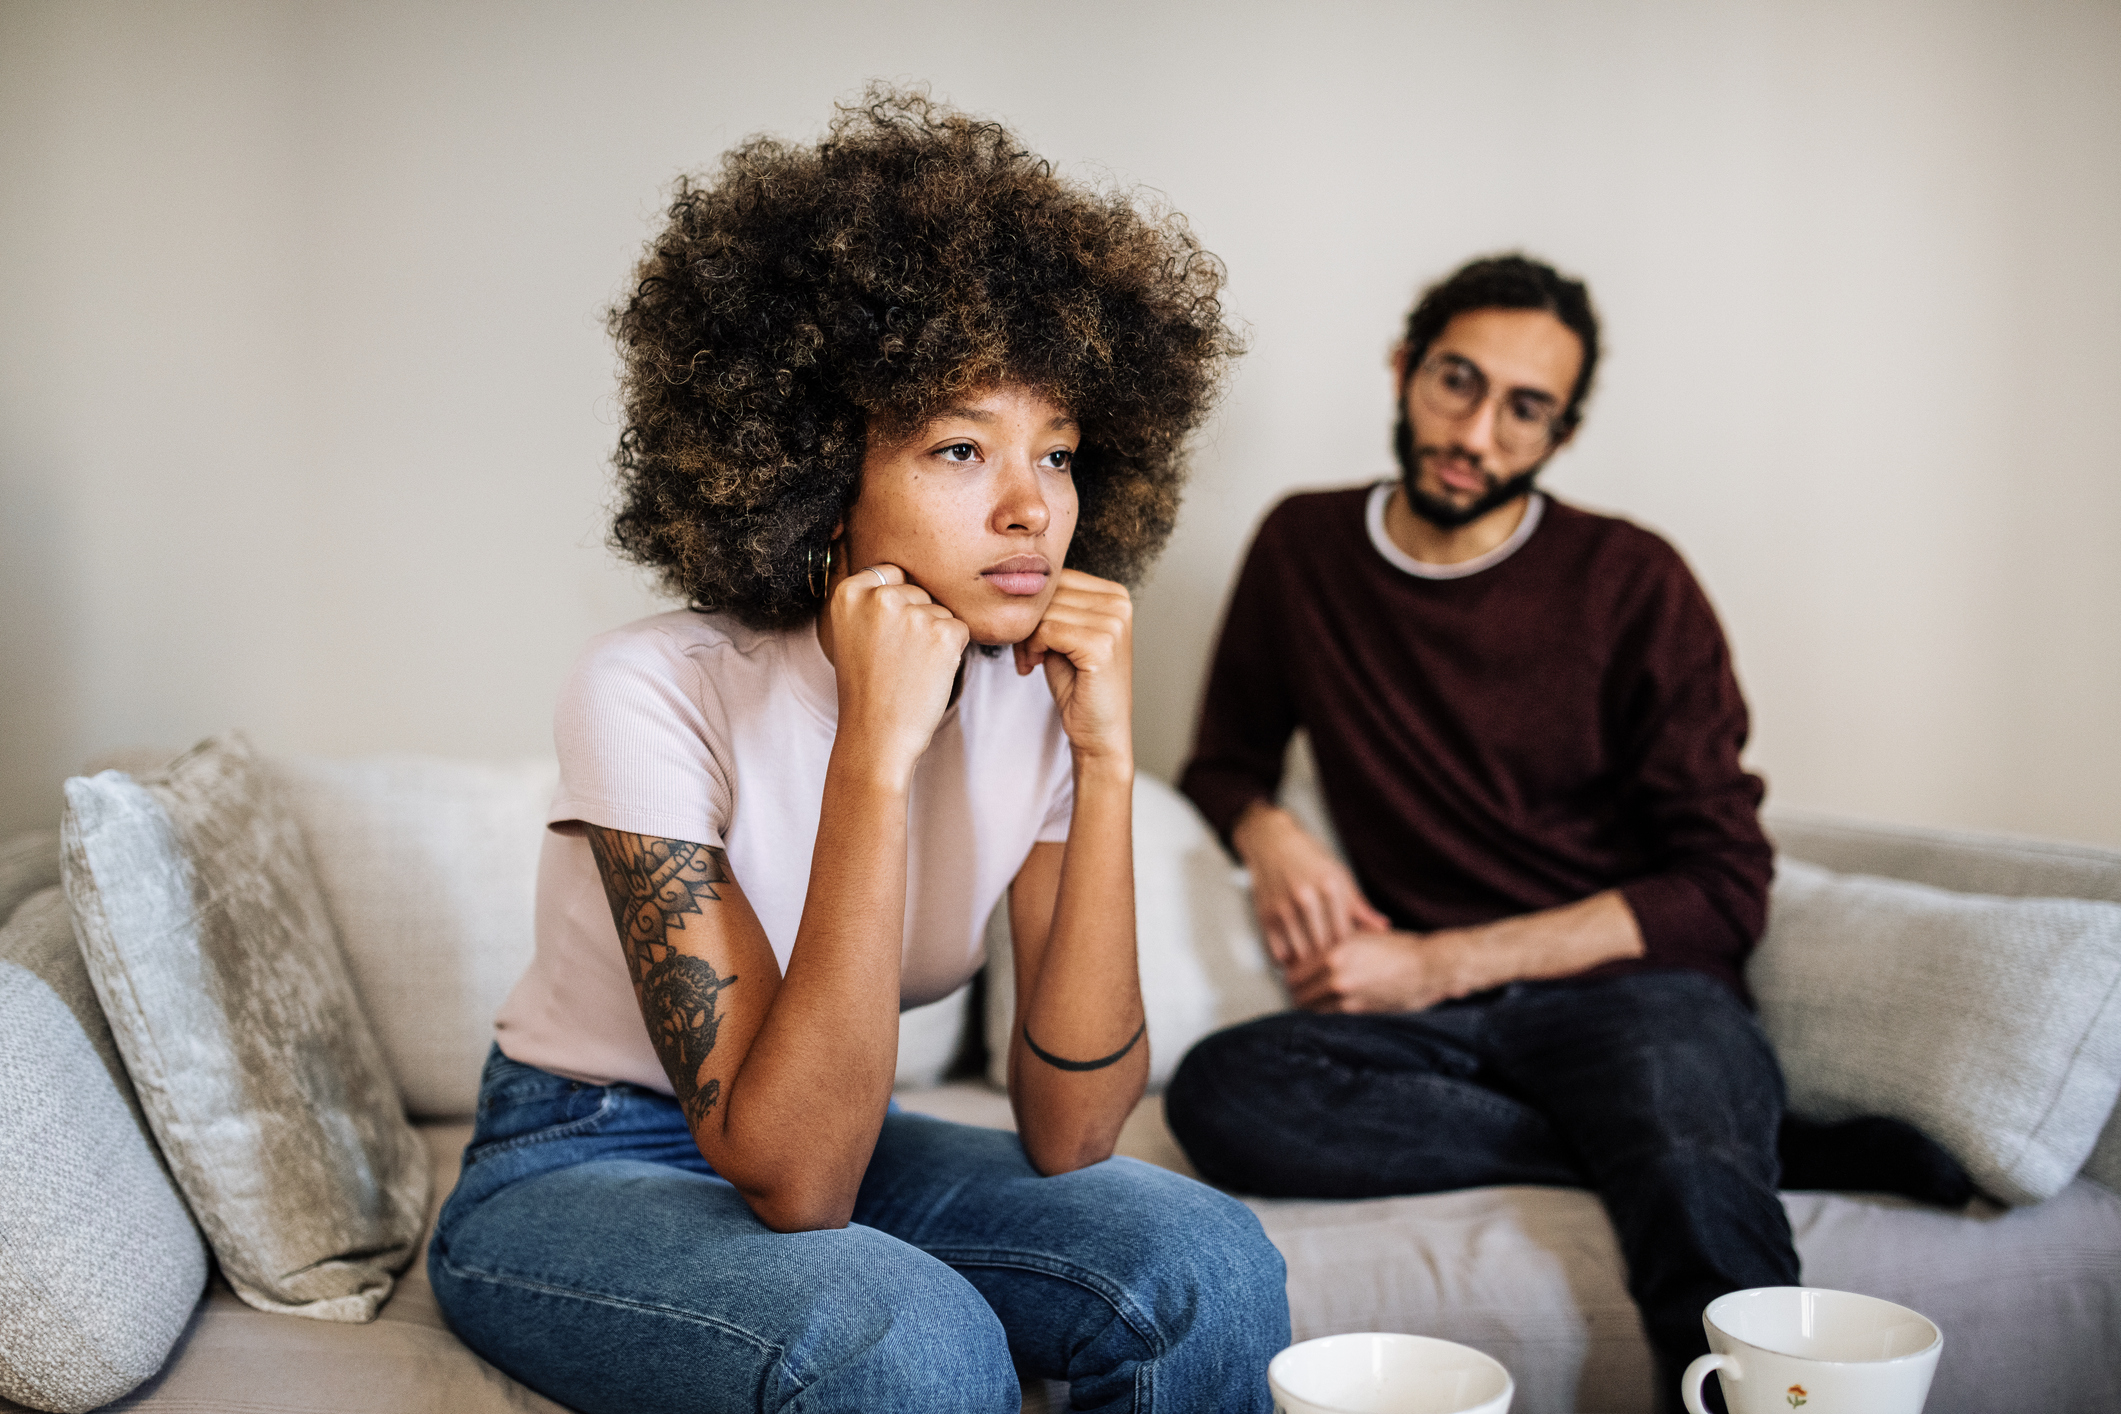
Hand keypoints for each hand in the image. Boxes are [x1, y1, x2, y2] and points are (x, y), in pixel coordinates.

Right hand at [825, 563, 970, 782]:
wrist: (875, 737)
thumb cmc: (866, 690)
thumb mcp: (851, 633)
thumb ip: (872, 602)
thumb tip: (909, 578)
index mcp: (850, 592)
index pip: (892, 574)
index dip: (898, 604)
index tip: (888, 634)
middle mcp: (880, 596)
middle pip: (920, 592)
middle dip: (918, 620)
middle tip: (898, 660)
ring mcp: (913, 614)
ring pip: (941, 611)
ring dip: (935, 637)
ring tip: (910, 670)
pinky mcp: (943, 633)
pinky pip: (961, 629)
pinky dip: (953, 652)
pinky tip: (929, 674)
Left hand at [1014, 569, 1132, 770]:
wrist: (1099, 731)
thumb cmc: (1078, 684)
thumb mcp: (1064, 634)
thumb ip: (1052, 605)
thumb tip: (1013, 580)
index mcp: (1115, 593)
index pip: (1056, 578)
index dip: (1034, 607)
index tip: (1030, 638)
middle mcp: (1119, 602)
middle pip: (1048, 592)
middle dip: (1027, 622)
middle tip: (1026, 653)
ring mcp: (1114, 622)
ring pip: (1044, 611)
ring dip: (1026, 638)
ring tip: (1031, 661)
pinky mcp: (1101, 645)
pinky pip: (1046, 630)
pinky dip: (1032, 649)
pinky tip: (1035, 666)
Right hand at [1233, 803, 1390, 964]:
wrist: (1272, 844)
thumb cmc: (1311, 860)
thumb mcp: (1340, 876)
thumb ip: (1360, 906)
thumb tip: (1384, 928)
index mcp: (1330, 886)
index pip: (1345, 934)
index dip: (1349, 950)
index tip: (1351, 957)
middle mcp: (1306, 898)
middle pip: (1324, 946)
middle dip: (1330, 960)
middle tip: (1334, 969)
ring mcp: (1283, 908)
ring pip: (1301, 953)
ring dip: (1309, 964)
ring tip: (1316, 969)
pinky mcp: (1265, 916)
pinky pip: (1279, 952)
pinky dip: (1288, 961)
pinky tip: (1295, 959)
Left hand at [1283, 930, 1471, 1013]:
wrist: (1427, 967)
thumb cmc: (1396, 947)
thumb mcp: (1360, 935)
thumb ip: (1331, 944)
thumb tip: (1306, 953)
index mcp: (1333, 954)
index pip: (1293, 972)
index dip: (1290, 975)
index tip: (1292, 976)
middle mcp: (1336, 977)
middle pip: (1298, 992)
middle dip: (1297, 992)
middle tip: (1299, 990)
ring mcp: (1347, 998)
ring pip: (1311, 1008)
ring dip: (1309, 1005)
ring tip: (1313, 1000)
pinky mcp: (1360, 1013)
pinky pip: (1331, 1017)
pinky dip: (1326, 1013)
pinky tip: (1330, 1008)